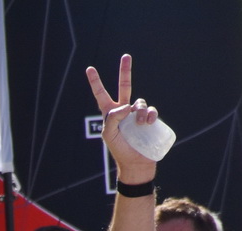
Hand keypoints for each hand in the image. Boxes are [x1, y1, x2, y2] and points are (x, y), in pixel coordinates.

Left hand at [86, 55, 158, 181]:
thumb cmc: (120, 150)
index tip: (89, 69)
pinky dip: (151, 114)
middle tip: (126, 56)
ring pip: (140, 102)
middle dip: (125, 71)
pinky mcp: (149, 119)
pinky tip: (148, 123)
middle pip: (125, 86)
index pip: (101, 95)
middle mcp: (124, 111)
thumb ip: (113, 118)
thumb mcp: (110, 134)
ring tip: (141, 124)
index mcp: (110, 114)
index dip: (96, 82)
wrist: (136, 163)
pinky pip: (151, 111)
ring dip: (140, 111)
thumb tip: (126, 105)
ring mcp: (137, 114)